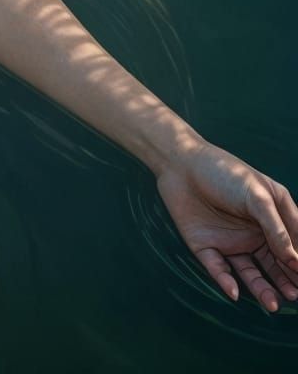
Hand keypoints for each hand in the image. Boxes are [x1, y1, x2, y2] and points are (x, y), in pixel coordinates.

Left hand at [155, 141, 297, 312]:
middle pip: (275, 266)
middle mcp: (253, 235)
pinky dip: (226, 282)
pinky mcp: (205, 246)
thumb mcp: (257, 195)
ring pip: (250, 273)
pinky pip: (217, 269)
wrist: (180, 162)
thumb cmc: (223, 171)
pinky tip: (234, 292)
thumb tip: (295, 260)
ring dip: (261, 289)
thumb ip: (276, 227)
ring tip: (273, 304)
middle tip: (294, 297)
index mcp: (271, 221)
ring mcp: (230, 242)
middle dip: (286, 283)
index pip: (292, 249)